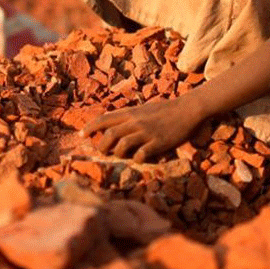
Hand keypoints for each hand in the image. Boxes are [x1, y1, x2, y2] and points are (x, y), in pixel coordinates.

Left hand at [83, 94, 206, 162]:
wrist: (187, 109)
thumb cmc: (165, 110)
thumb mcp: (143, 109)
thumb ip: (129, 117)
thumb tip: (114, 126)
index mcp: (131, 112)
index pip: (104, 119)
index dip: (90, 127)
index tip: (82, 135)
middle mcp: (135, 122)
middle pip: (109, 134)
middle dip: (101, 145)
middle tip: (101, 151)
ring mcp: (147, 132)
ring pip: (122, 145)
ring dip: (117, 154)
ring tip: (119, 156)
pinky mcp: (158, 143)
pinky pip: (142, 155)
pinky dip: (137, 160)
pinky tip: (140, 159)